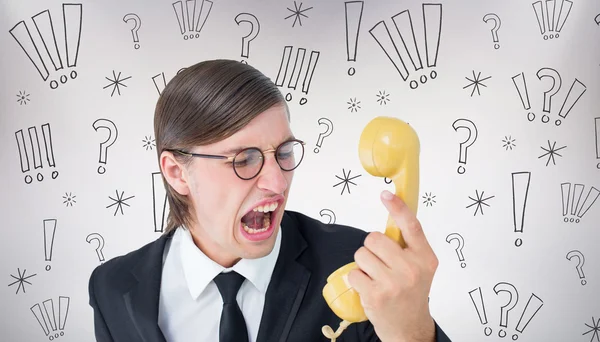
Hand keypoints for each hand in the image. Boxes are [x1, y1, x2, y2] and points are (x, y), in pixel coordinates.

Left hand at [347, 190, 437, 341]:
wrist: (410, 328)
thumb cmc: (411, 294)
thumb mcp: (420, 268)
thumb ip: (409, 245)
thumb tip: (392, 215)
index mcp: (425, 258)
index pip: (412, 226)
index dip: (398, 207)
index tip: (386, 194)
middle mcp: (412, 269)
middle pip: (374, 238)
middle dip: (371, 248)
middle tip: (380, 263)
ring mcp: (393, 283)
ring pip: (362, 254)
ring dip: (363, 264)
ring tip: (376, 277)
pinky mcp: (376, 295)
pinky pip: (354, 272)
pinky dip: (357, 279)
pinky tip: (369, 288)